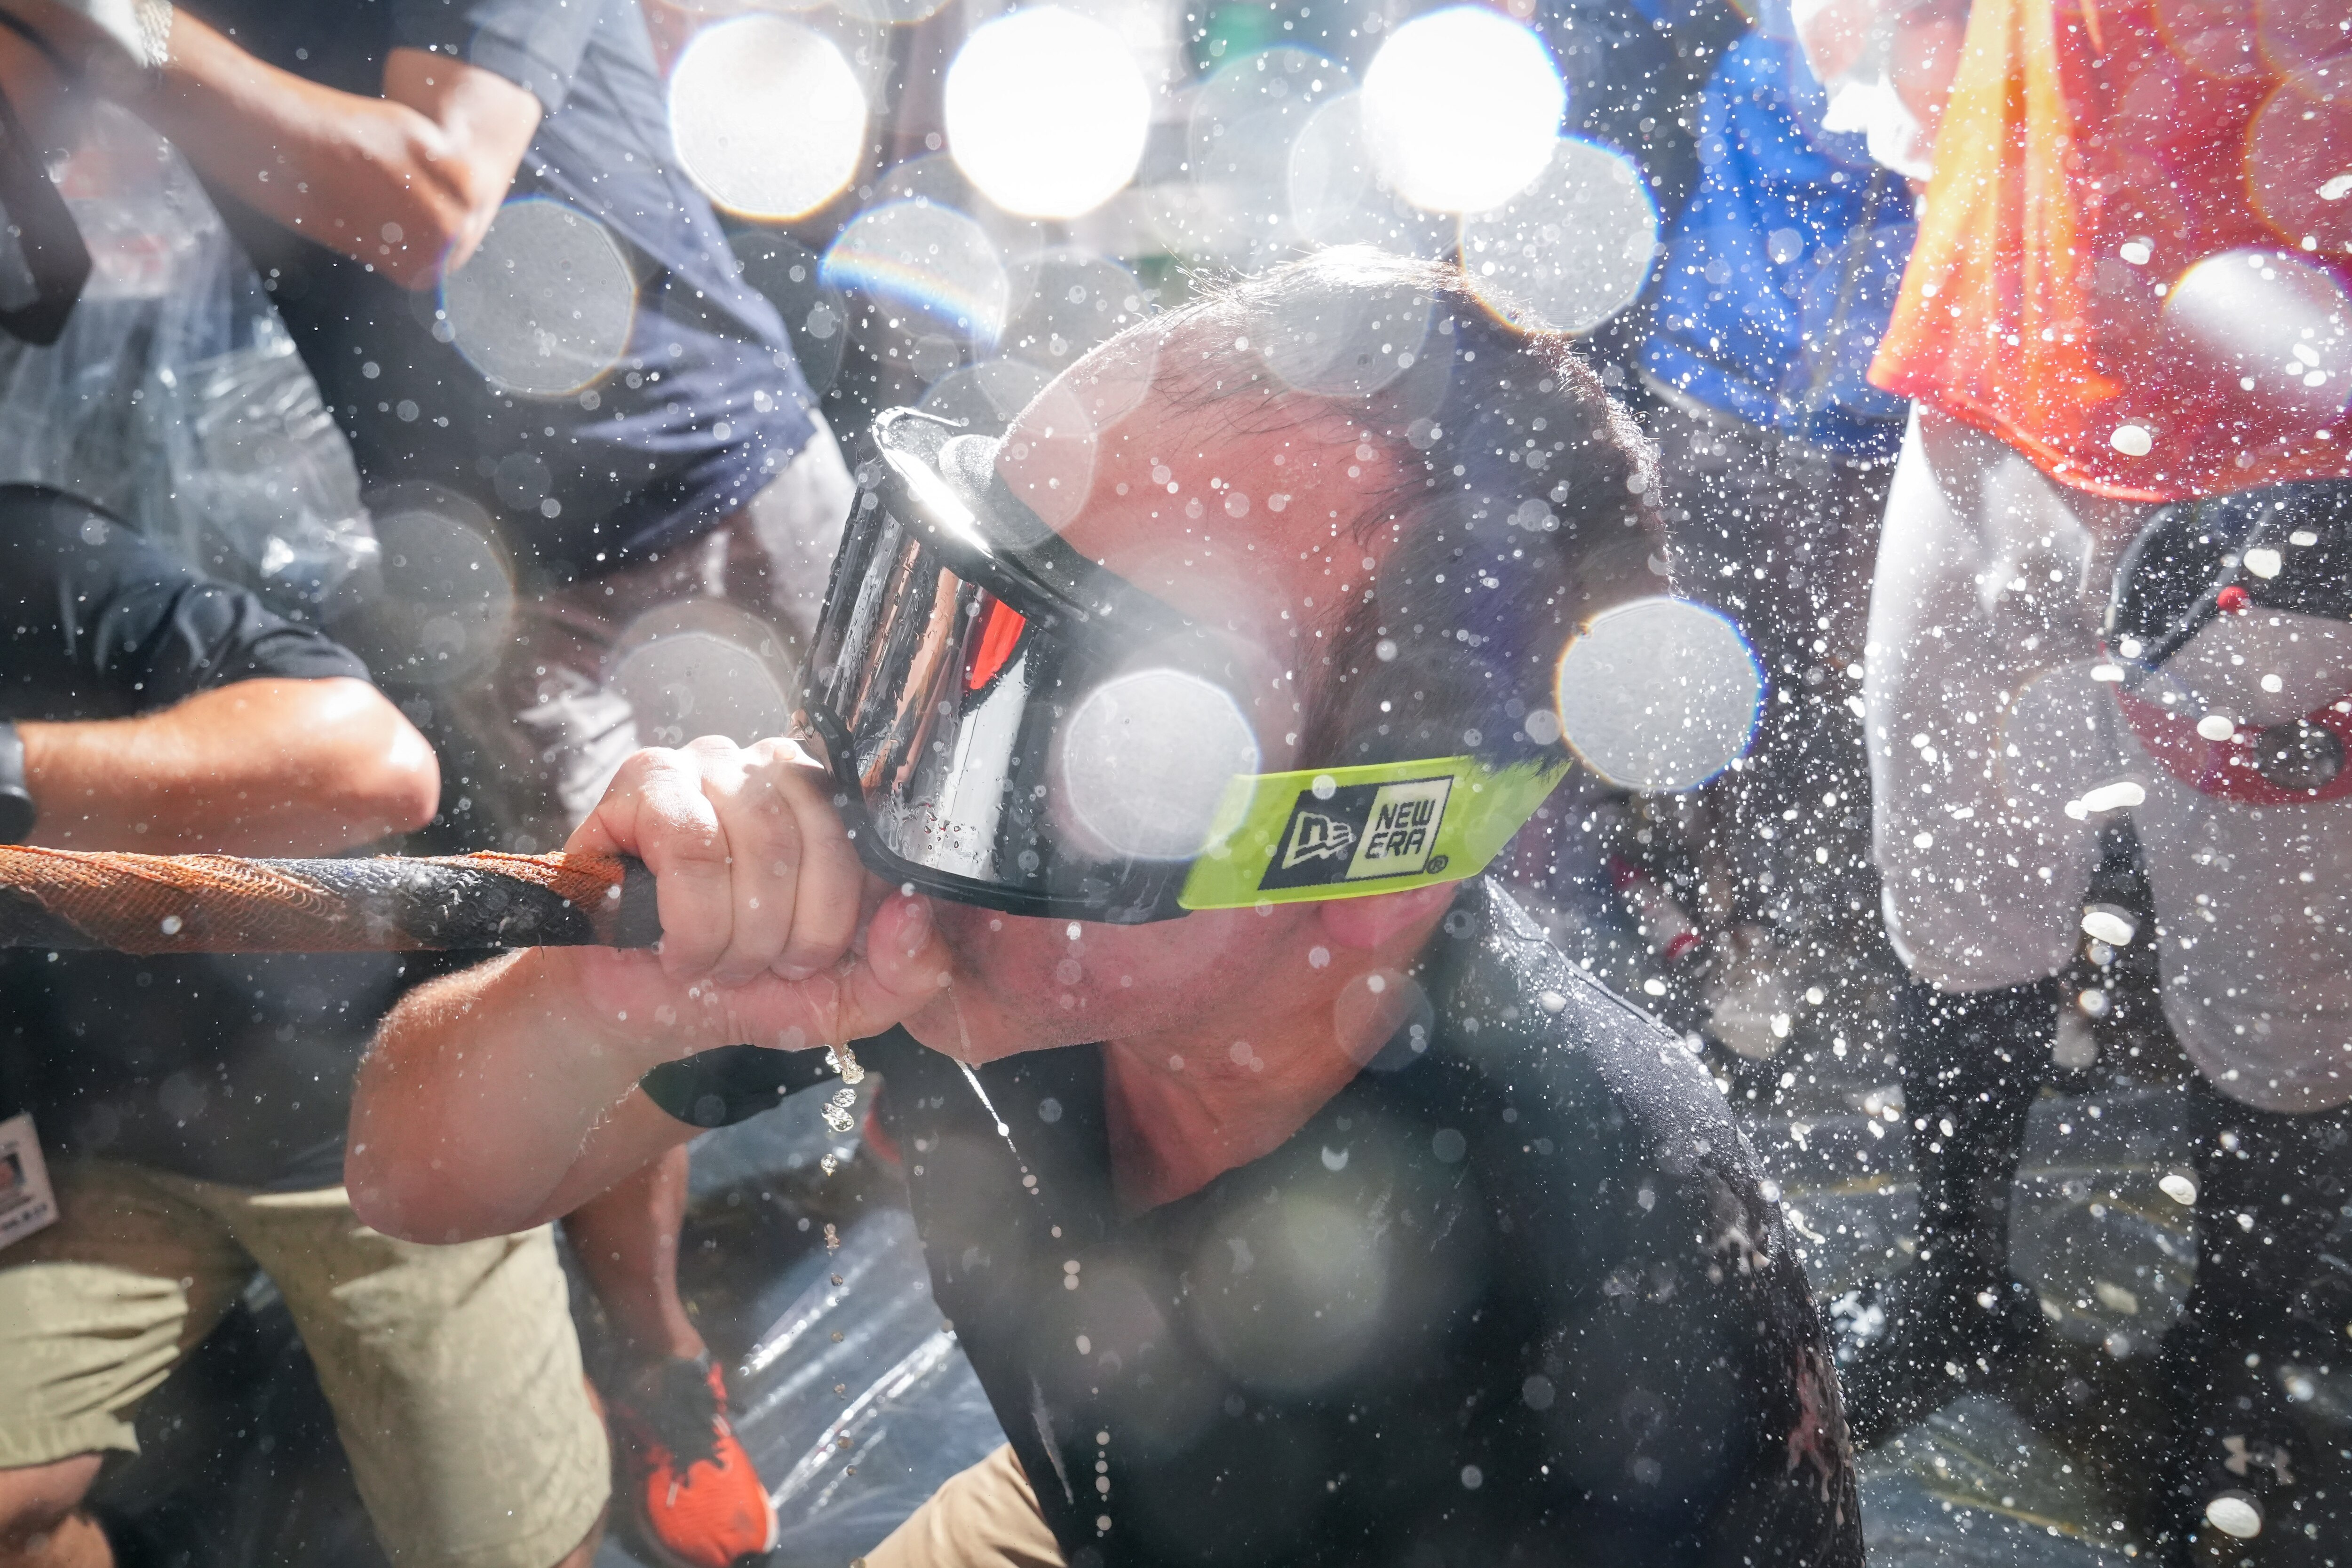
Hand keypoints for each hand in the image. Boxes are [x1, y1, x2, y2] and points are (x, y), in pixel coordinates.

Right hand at [546, 737, 948, 1059]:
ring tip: (713, 961)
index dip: (840, 918)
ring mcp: (711, 762)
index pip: (873, 838)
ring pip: (760, 839)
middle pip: (821, 836)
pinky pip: (690, 844)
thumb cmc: (735, 984)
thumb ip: (906, 972)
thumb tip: (917, 911)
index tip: (803, 962)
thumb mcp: (839, 998)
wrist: (636, 1009)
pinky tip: (675, 949)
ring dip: (738, 933)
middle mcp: (777, 767)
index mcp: (834, 805)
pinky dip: (691, 920)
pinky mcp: (646, 778)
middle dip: (790, 933)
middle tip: (754, 967)